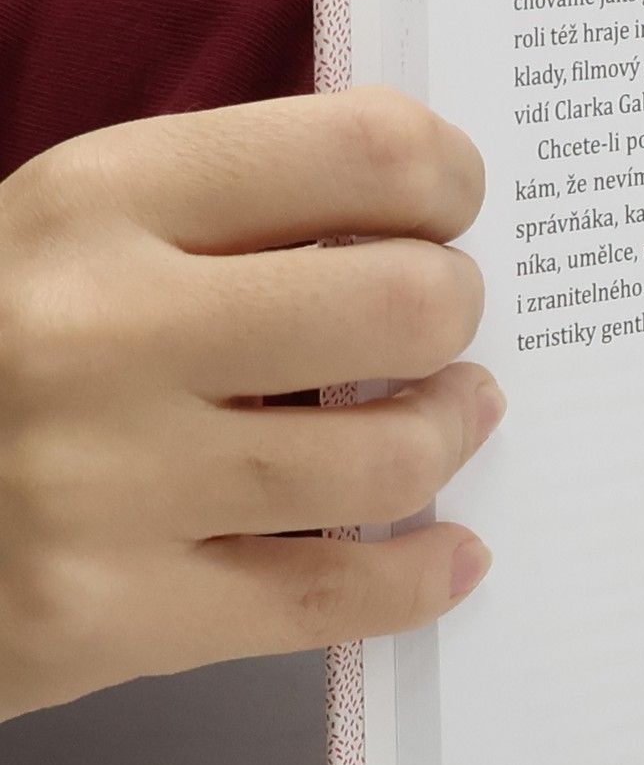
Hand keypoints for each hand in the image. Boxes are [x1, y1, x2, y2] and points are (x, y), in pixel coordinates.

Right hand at [0, 88, 501, 720]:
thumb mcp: (66, 234)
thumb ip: (219, 212)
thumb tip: (415, 214)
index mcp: (94, 200)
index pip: (359, 150)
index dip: (446, 176)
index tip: (451, 206)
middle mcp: (98, 330)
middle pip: (402, 305)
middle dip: (456, 310)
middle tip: (444, 324)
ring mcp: (100, 481)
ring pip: (384, 459)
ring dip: (449, 433)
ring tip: (449, 417)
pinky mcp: (103, 614)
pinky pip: (329, 600)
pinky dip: (418, 576)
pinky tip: (448, 554)